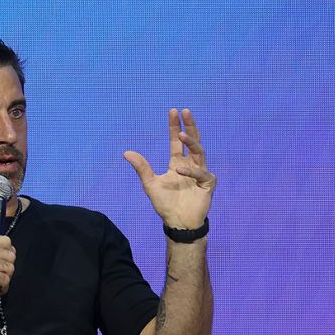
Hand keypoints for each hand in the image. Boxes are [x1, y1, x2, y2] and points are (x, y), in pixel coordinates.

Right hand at [0, 235, 15, 307]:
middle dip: (8, 266)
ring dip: (6, 277)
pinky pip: (6, 279)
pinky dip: (3, 287)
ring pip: (10, 268)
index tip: (4, 260)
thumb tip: (8, 251)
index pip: (6, 241)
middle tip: (0, 273)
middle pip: (11, 255)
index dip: (8, 252)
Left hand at [124, 109, 216, 228]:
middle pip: (193, 141)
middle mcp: (190, 165)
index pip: (177, 142)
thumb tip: (126, 152)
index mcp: (178, 163)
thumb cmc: (166, 205)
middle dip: (189, 126)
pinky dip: (191, 171)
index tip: (173, 112)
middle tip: (184, 112)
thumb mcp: (150, 184)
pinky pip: (201, 173)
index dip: (175, 127)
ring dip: (192, 142)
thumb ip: (142, 168)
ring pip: (199, 152)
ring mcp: (201, 173)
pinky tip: (180, 170)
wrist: (178, 223)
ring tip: (182, 134)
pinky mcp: (207, 183)